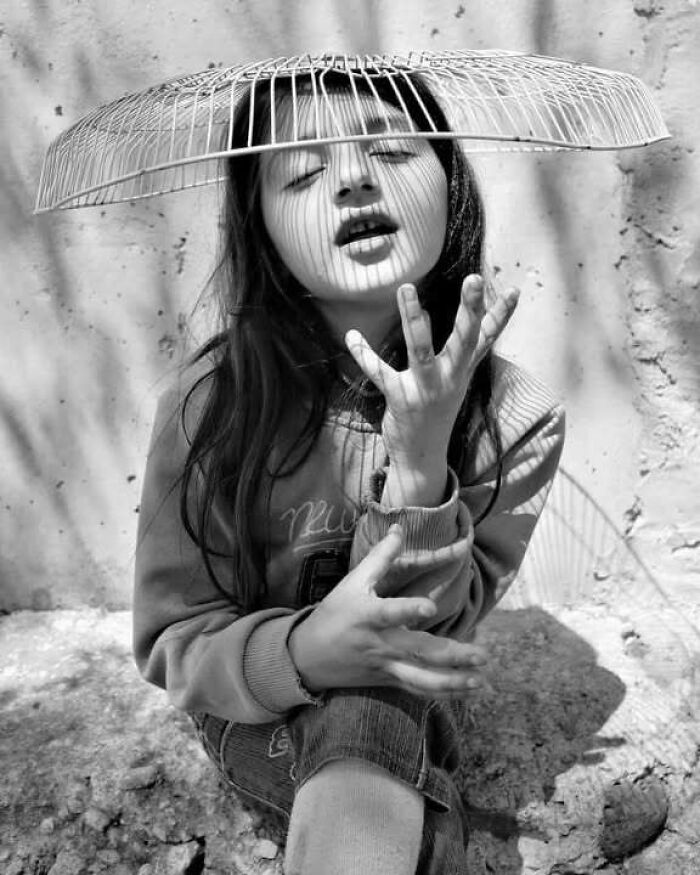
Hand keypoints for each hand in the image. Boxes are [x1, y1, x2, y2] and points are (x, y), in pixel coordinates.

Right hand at [288, 525, 487, 699]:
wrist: (308, 658)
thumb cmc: (333, 614)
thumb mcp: (352, 582)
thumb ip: (380, 556)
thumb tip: (400, 527)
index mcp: (367, 615)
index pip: (389, 612)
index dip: (408, 609)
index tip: (430, 605)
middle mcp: (379, 643)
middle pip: (417, 652)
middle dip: (451, 656)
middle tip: (482, 656)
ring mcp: (385, 666)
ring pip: (421, 679)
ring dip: (452, 682)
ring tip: (478, 680)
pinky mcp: (389, 680)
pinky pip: (418, 690)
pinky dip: (442, 693)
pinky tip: (467, 690)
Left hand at [345, 276, 518, 504]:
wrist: (422, 459)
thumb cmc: (435, 413)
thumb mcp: (450, 381)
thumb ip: (450, 349)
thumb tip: (430, 312)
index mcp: (463, 371)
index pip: (487, 339)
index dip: (501, 315)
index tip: (514, 289)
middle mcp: (450, 378)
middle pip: (465, 340)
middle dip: (470, 310)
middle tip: (475, 279)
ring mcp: (426, 389)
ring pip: (421, 350)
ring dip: (413, 320)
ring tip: (406, 288)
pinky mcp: (401, 399)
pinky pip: (380, 373)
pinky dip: (364, 354)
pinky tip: (352, 336)